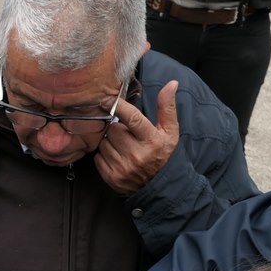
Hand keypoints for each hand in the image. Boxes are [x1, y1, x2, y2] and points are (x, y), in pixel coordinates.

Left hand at [94, 80, 179, 194]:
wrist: (158, 187)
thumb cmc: (163, 154)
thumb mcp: (170, 131)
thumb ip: (167, 107)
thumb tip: (172, 83)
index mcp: (151, 140)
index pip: (131, 118)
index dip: (118, 106)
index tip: (107, 99)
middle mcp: (137, 154)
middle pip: (113, 129)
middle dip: (116, 128)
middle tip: (125, 132)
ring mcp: (123, 167)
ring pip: (104, 143)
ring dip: (109, 141)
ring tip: (122, 146)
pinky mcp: (112, 177)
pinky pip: (98, 157)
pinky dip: (104, 155)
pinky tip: (116, 156)